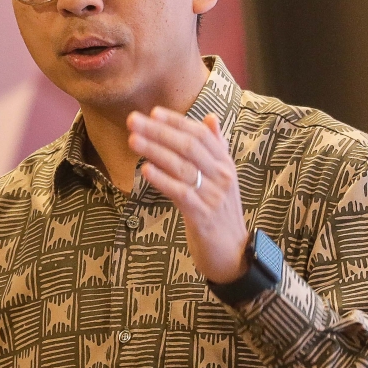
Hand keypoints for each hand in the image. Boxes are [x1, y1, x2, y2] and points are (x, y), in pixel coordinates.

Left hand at [127, 108, 248, 283]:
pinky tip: (146, 170)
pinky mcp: (203, 216)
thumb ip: (217, 147)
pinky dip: (162, 180)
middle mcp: (221, 176)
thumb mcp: (222, 178)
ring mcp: (213, 196)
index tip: (153, 112)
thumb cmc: (220, 213)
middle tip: (132, 120)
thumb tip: (211, 118)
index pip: (200, 134)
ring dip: (155, 151)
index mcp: (224, 164)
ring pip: (182, 167)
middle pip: (188, 146)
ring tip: (133, 140)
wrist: (234, 254)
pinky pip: (181, 193)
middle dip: (158, 131)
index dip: (176, 121)